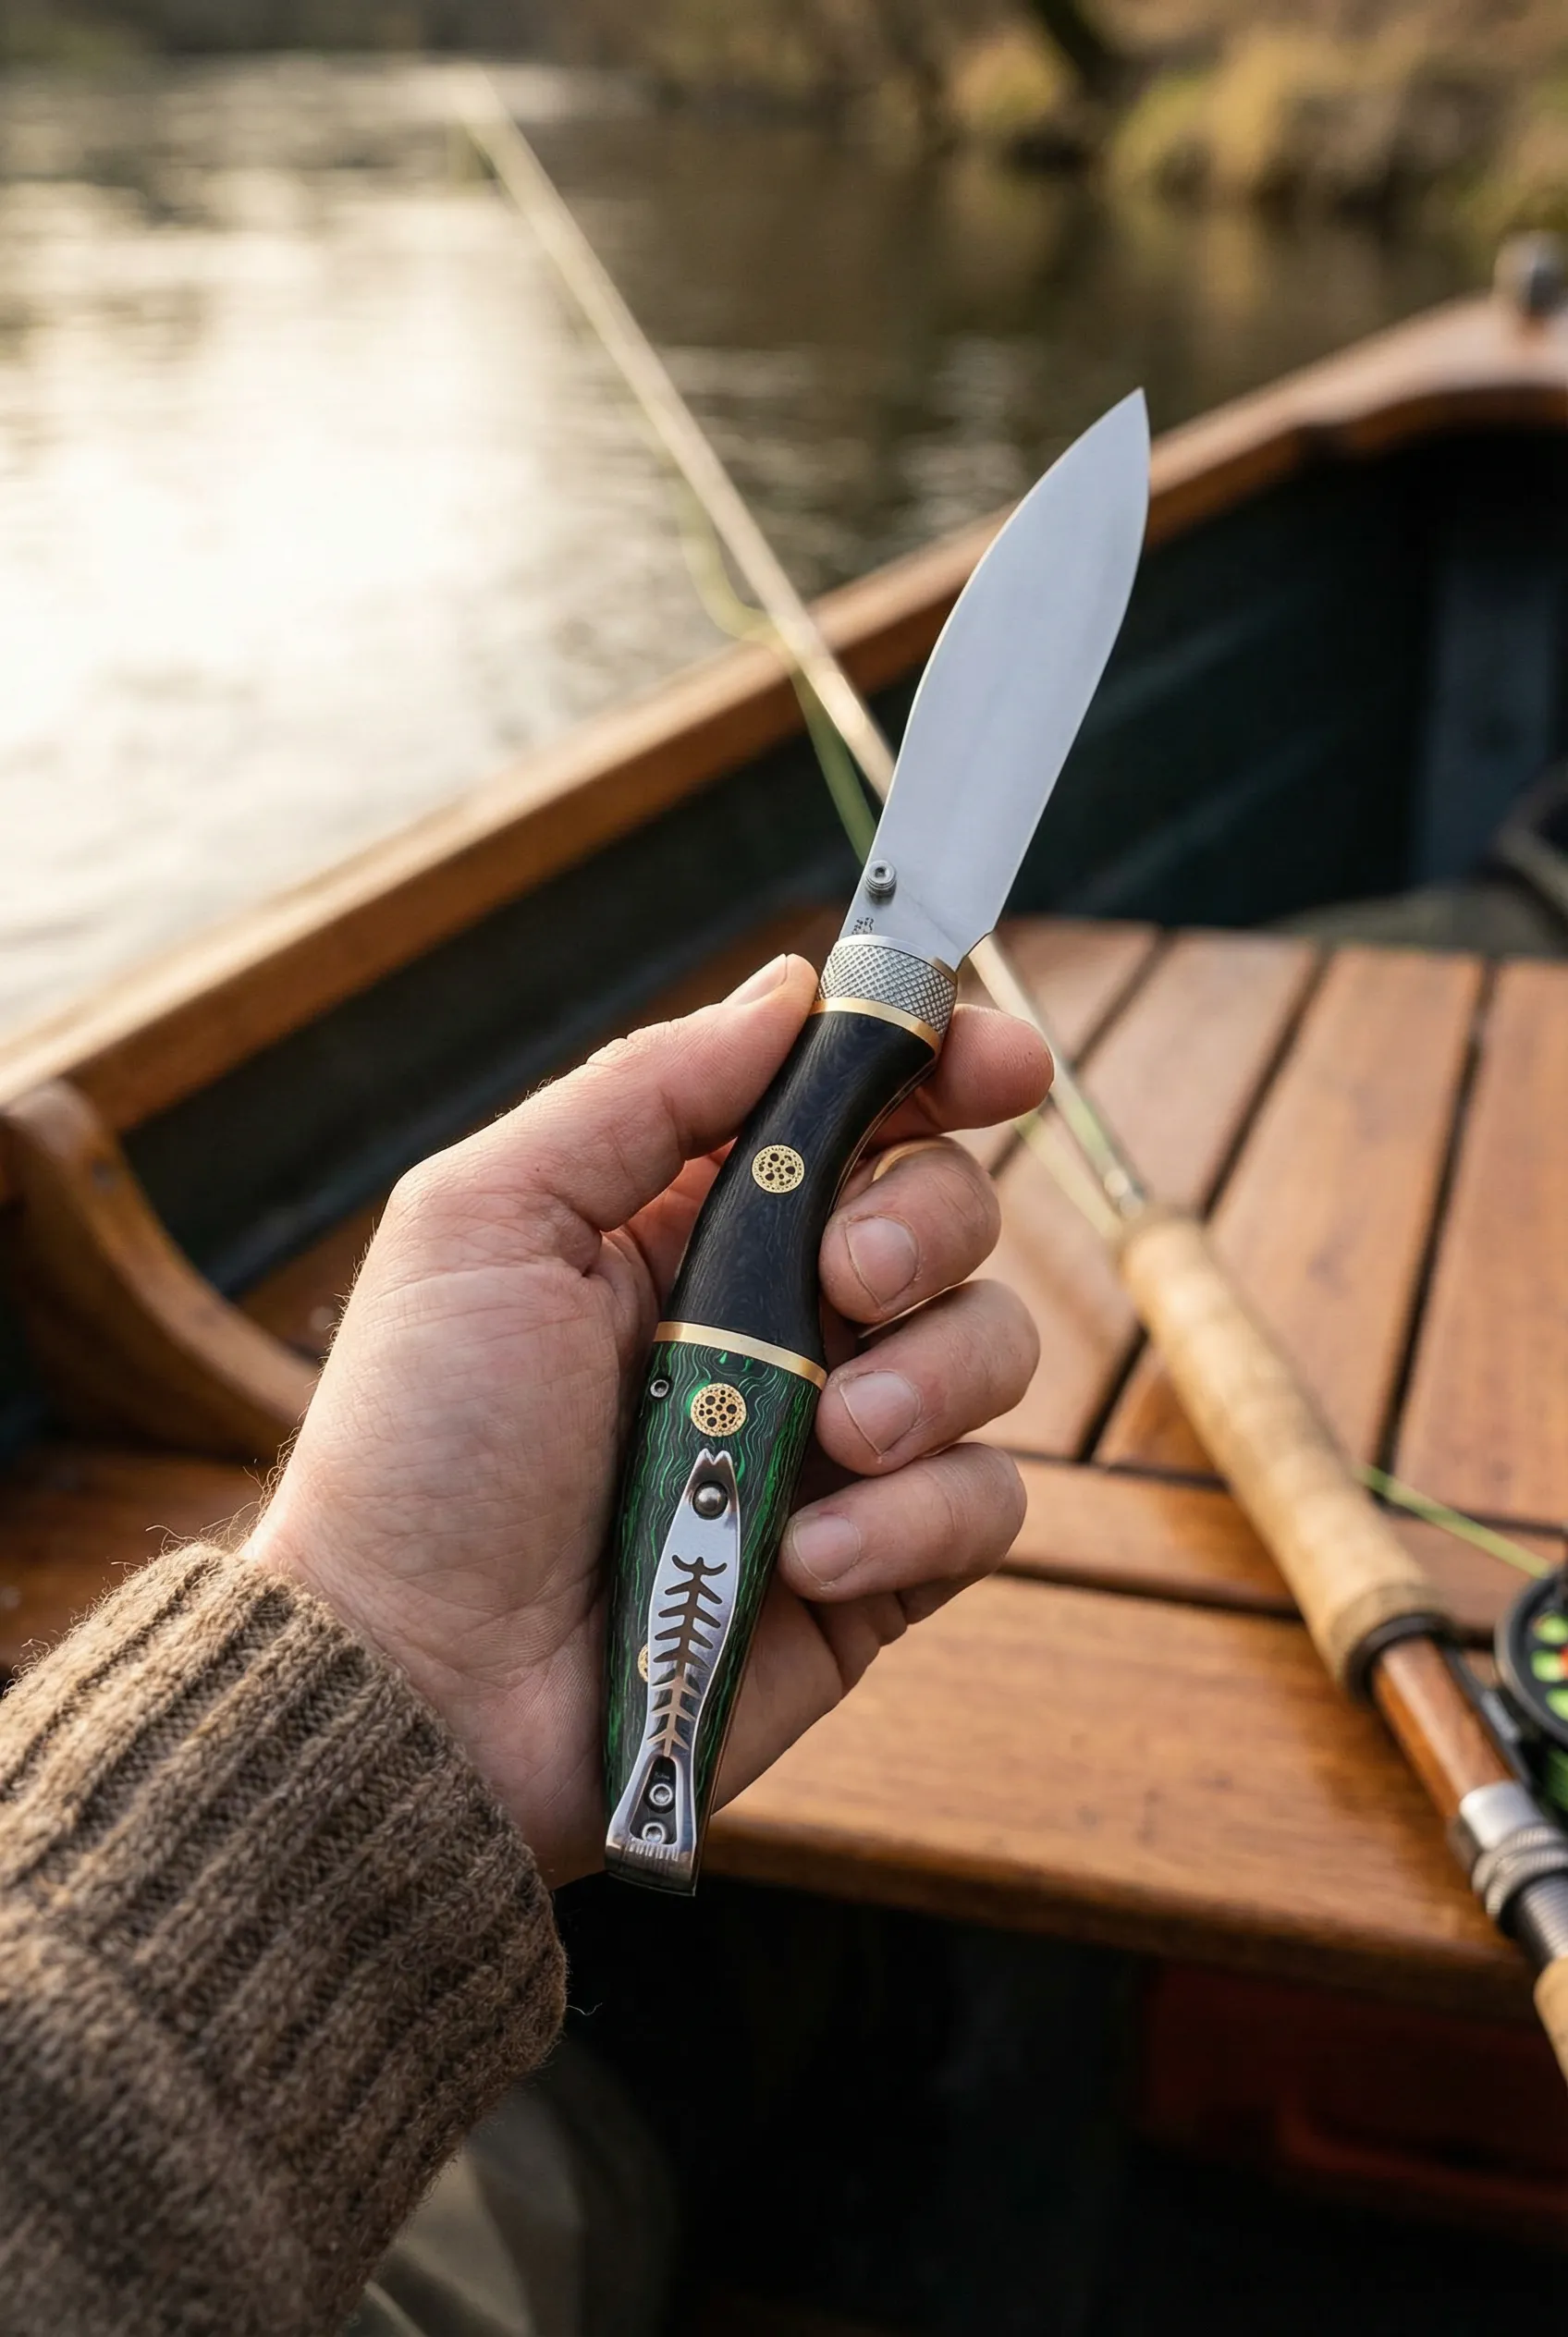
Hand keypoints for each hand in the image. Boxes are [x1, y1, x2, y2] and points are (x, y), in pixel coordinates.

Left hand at [248, 953, 1047, 1885]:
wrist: (421, 1682)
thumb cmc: (426, 1447)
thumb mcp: (488, 1220)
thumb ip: (645, 1092)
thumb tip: (793, 988)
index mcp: (687, 1218)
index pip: (853, 1107)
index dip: (942, 1064)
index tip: (1001, 1059)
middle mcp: (778, 1315)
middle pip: (950, 1209)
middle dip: (929, 1221)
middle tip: (844, 1277)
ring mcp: (835, 1443)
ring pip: (991, 1348)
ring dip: (926, 1377)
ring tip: (824, 1435)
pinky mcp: (877, 1568)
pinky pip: (982, 1505)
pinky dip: (911, 1517)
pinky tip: (806, 1554)